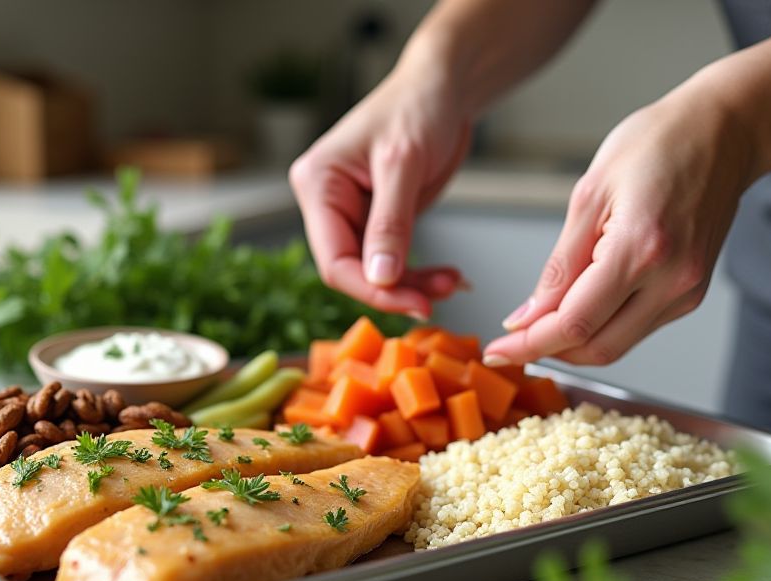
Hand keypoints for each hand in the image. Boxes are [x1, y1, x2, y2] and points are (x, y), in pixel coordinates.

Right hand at [289, 52, 471, 318]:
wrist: (442, 88)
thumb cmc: (418, 107)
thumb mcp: (404, 164)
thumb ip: (390, 223)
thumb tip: (379, 278)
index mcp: (318, 184)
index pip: (333, 259)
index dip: (370, 288)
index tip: (413, 303)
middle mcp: (327, 203)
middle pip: (352, 270)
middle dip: (396, 289)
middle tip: (439, 297)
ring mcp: (352, 214)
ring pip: (374, 271)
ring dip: (412, 285)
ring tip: (452, 284)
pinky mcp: (377, 220)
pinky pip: (392, 260)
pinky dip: (417, 273)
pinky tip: (445, 276)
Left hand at [482, 82, 754, 366]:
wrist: (723, 132)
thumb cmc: (657, 144)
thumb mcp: (589, 195)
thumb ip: (559, 265)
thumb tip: (528, 315)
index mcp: (641, 249)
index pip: (574, 323)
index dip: (529, 345)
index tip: (498, 351)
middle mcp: (671, 279)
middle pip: (596, 348)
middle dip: (547, 352)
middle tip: (509, 345)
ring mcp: (685, 290)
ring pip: (616, 345)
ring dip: (572, 345)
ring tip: (537, 327)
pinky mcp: (689, 294)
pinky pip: (636, 328)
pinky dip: (600, 329)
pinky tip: (577, 310)